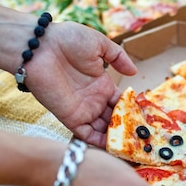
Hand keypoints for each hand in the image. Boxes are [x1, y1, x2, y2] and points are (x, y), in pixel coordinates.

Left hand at [24, 21, 137, 147]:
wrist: (38, 46)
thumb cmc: (67, 39)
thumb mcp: (99, 43)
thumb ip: (118, 57)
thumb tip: (134, 71)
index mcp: (102, 84)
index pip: (121, 103)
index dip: (133, 111)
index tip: (146, 120)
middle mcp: (94, 99)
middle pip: (114, 119)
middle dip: (126, 128)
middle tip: (142, 138)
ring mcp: (82, 109)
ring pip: (102, 130)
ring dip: (115, 137)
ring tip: (132, 145)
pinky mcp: (70, 117)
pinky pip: (86, 135)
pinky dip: (99, 142)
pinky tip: (113, 147)